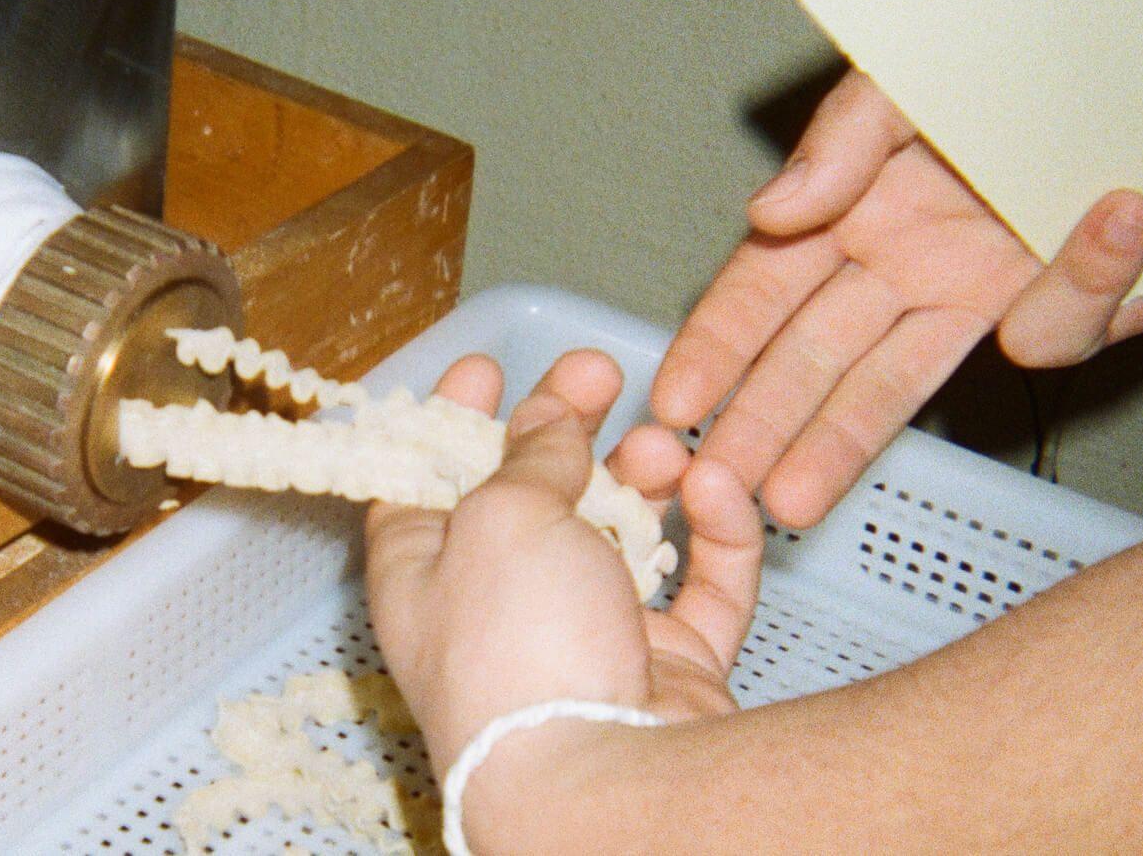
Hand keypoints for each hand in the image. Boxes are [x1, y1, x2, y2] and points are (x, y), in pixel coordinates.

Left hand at [364, 350, 762, 787]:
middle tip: (603, 369)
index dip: (450, 419)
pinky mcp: (670, 666)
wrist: (607, 776)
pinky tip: (718, 488)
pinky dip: (715, 533)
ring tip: (666, 443)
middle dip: (570, 426)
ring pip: (624, 531)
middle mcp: (501, 607)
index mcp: (426, 574)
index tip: (487, 366)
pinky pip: (701, 584)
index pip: (424, 481)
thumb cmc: (518, 644)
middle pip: (535, 496)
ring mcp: (589, 638)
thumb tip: (551, 421)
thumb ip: (528, 456)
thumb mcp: (500, 516)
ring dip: (647, 475)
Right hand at [654, 70, 1142, 527]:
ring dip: (838, 444)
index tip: (672, 401)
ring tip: (793, 500)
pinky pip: (1059, 329)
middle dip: (756, 426)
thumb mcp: (915, 73)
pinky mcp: (1084, 307)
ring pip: (897, 387)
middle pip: (814, 359)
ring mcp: (989, 295)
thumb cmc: (1029, 42)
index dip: (717, 345)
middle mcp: (911, 266)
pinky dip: (1083, 284)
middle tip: (707, 487)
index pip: (764, 289)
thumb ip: (842, 139)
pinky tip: (1116, 214)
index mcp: (859, 208)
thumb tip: (768, 213)